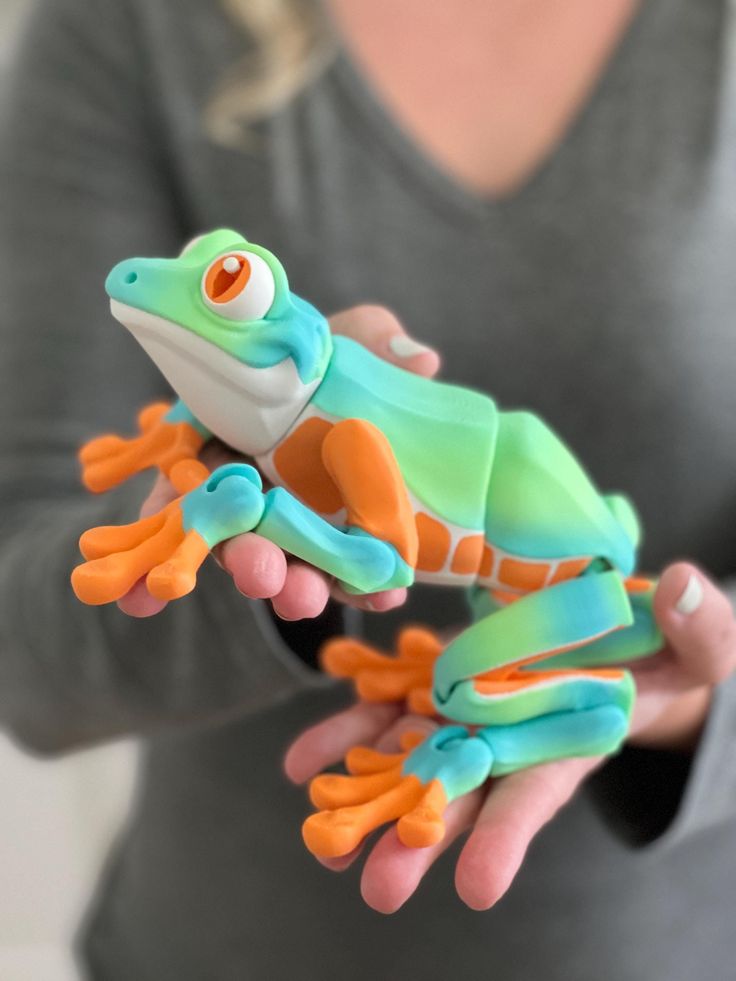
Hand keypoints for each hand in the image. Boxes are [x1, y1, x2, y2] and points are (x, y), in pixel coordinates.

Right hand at [119, 306, 439, 619]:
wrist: (406, 406)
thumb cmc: (354, 364)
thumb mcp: (355, 339)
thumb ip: (372, 338)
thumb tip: (421, 361)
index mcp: (238, 438)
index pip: (188, 477)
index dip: (169, 508)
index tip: (162, 526)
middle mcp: (262, 491)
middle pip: (239, 532)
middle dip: (244, 558)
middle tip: (258, 572)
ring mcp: (305, 527)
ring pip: (290, 564)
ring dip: (293, 587)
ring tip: (303, 598)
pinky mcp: (351, 551)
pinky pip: (354, 577)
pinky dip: (368, 590)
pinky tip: (384, 597)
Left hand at [284, 562, 735, 911]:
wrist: (613, 629)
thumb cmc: (668, 646)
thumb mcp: (701, 643)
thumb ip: (700, 631)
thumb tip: (681, 587)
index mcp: (573, 740)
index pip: (540, 793)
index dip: (511, 837)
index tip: (477, 888)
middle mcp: (512, 736)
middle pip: (463, 791)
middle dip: (420, 837)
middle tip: (376, 886)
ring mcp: (470, 709)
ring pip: (413, 753)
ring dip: (366, 790)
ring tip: (317, 829)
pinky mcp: (442, 679)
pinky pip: (391, 704)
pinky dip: (351, 729)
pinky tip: (304, 759)